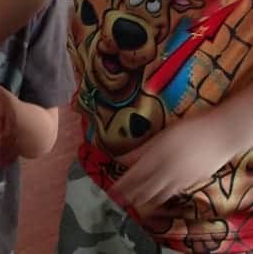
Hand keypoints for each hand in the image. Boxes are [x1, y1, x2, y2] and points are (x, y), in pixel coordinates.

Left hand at [110, 113, 233, 213]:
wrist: (220, 136)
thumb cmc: (189, 129)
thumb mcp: (162, 136)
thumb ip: (141, 149)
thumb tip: (120, 158)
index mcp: (156, 157)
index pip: (134, 175)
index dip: (122, 184)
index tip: (111, 190)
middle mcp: (166, 172)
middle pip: (144, 188)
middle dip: (130, 195)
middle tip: (118, 200)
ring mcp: (179, 180)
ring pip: (158, 194)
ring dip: (144, 199)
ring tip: (133, 202)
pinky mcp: (191, 183)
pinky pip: (171, 193)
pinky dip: (160, 197)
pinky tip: (156, 198)